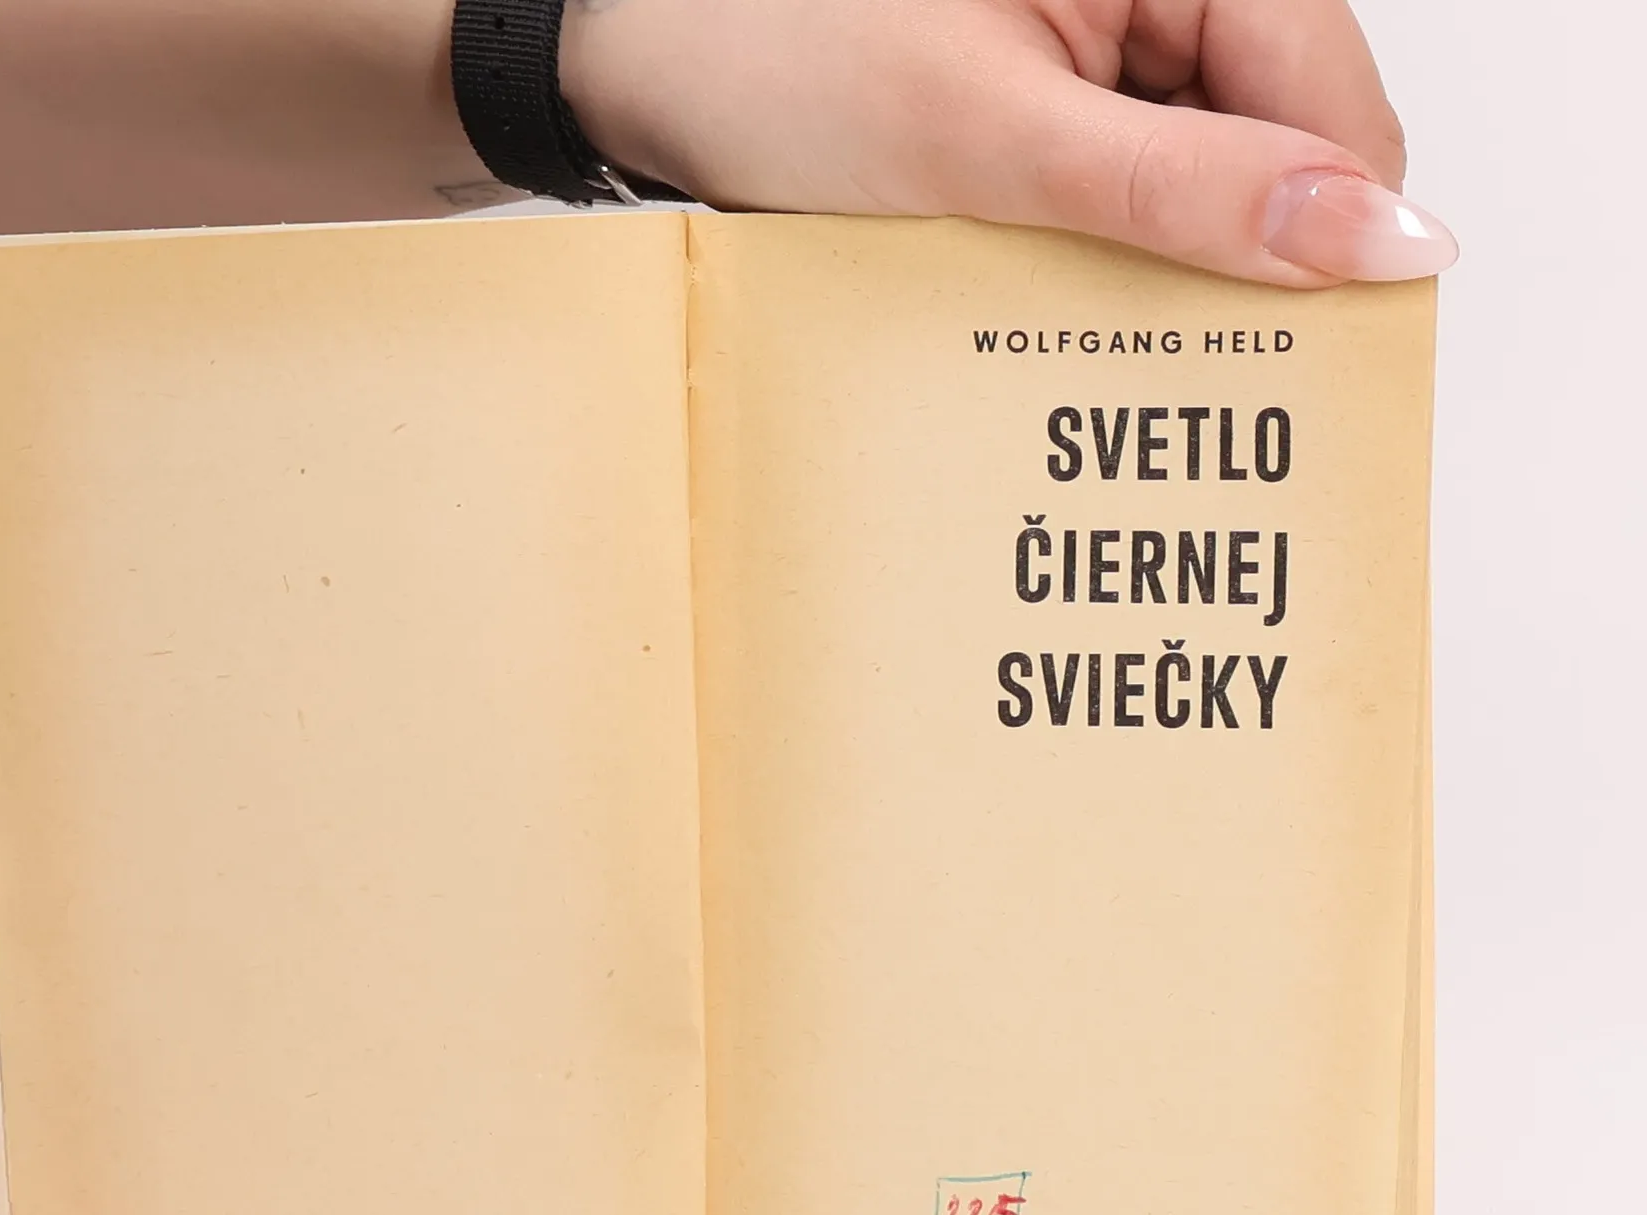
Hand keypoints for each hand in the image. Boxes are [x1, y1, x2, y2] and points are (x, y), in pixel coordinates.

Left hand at [563, 0, 1456, 284]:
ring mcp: (1101, 34)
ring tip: (1078, 331)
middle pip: (1276, 137)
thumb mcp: (997, 140)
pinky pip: (1124, 178)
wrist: (638, 61)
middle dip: (1233, 257)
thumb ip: (1192, 192)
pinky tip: (1048, 299)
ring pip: (1201, 171)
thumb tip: (1381, 237)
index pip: (1333, 96)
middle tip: (1166, 376)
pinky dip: (1100, 249)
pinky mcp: (1048, 86)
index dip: (1327, 232)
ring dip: (1159, 265)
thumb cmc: (776, 56)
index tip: (1297, 369)